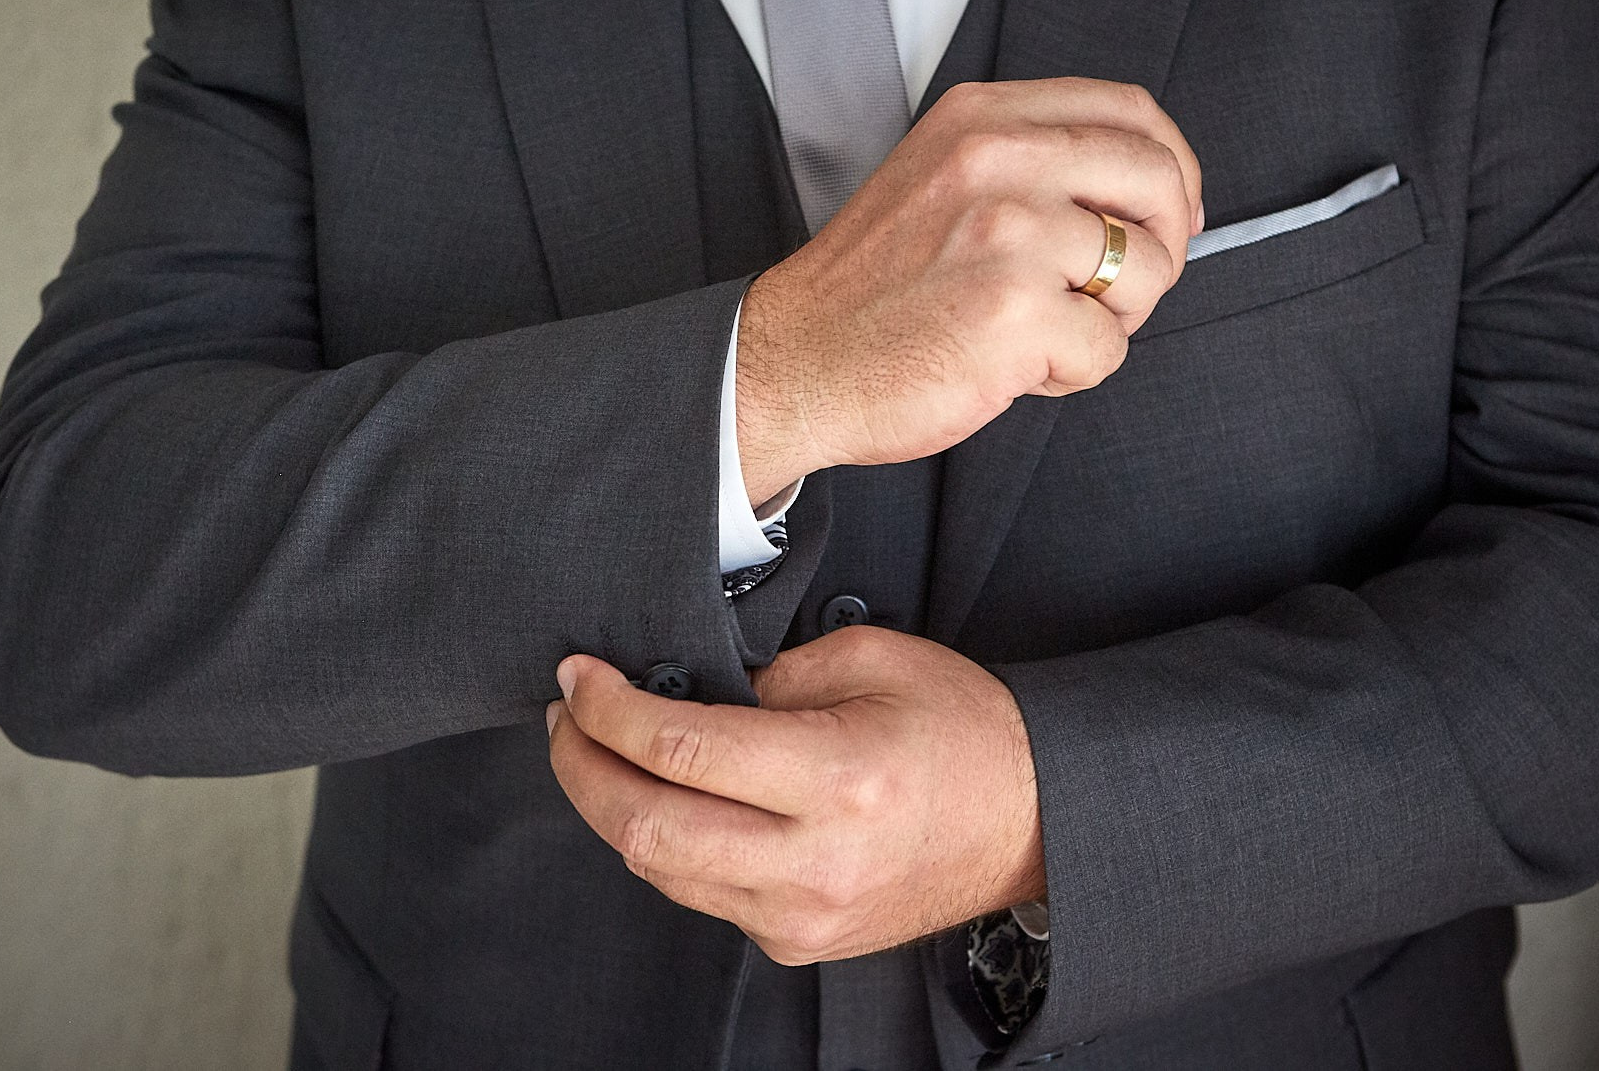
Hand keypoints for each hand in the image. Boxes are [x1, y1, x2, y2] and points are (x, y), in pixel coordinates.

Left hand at [545, 626, 1044, 964]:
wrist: (1032, 821)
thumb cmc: (963, 731)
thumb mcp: (870, 658)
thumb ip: (768, 672)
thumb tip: (684, 688)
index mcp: (834, 777)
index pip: (677, 748)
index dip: (606, 708)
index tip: (577, 676)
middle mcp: (811, 861)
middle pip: (643, 825)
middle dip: (579, 766)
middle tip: (566, 719)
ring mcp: (799, 915)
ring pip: (657, 868)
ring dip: (610, 807)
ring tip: (600, 750)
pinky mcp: (794, 941)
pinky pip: (697, 892)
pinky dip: (665, 842)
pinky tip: (665, 797)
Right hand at [736, 77, 1202, 503]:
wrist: (795, 361)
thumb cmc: (869, 288)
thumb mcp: (938, 176)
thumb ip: (1027, 160)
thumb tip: (1145, 185)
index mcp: (981, 118)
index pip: (1129, 111)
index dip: (1172, 165)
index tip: (1168, 211)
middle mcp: (998, 161)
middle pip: (1156, 180)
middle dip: (1162, 243)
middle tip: (1123, 285)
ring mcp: (1011, 234)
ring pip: (1146, 270)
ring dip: (1114, 317)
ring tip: (1046, 330)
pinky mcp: (1018, 312)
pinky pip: (1109, 348)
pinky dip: (1072, 373)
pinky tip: (1015, 367)